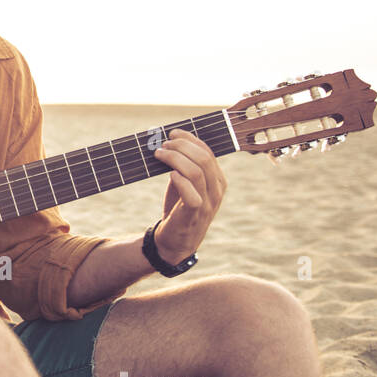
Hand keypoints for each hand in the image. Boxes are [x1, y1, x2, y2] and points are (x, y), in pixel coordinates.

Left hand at [151, 128, 226, 262]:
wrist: (174, 242)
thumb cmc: (178, 209)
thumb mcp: (184, 184)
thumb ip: (182, 167)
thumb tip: (169, 143)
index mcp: (218, 180)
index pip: (208, 152)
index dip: (190, 139)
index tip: (172, 133)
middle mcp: (216, 190)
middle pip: (204, 158)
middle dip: (181, 147)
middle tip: (163, 145)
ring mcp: (208, 203)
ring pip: (197, 173)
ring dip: (175, 159)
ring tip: (159, 155)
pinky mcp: (195, 215)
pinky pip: (192, 195)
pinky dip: (180, 181)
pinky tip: (170, 175)